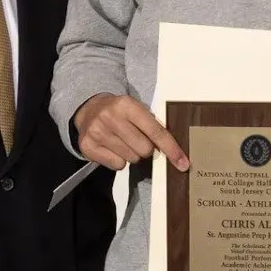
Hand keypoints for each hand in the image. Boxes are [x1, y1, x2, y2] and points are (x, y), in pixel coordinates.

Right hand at [74, 94, 188, 172]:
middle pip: (144, 150)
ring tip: (123, 142)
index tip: (183, 163)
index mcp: (127, 105)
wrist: (89, 108)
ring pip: (131, 159)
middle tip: (138, 140)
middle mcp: (111, 117)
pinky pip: (117, 165)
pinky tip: (113, 148)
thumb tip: (175, 152)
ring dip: (132, 154)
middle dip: (146, 149)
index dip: (171, 149)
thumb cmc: (120, 112)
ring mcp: (98, 132)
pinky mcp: (88, 146)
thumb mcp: (137, 110)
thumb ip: (153, 126)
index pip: (156, 131)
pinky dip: (119, 160)